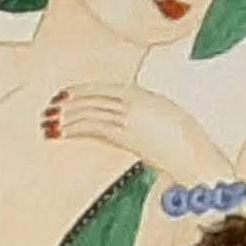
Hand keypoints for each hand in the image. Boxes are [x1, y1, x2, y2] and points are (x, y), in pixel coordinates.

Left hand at [40, 84, 229, 181]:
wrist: (196, 155)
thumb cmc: (186, 146)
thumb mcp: (166, 125)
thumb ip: (146, 121)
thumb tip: (133, 131)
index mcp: (145, 97)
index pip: (106, 90)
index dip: (84, 91)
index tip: (66, 95)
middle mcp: (136, 102)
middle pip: (96, 97)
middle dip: (70, 101)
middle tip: (50, 107)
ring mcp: (131, 116)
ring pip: (92, 109)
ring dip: (68, 114)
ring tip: (49, 119)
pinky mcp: (127, 132)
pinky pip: (95, 124)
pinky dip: (75, 125)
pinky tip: (61, 131)